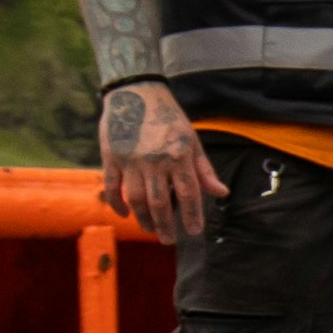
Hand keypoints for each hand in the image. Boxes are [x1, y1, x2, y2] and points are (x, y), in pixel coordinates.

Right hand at [96, 81, 225, 244]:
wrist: (136, 92)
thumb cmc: (170, 118)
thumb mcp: (192, 140)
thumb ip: (204, 170)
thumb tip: (221, 193)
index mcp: (179, 156)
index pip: (189, 193)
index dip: (192, 215)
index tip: (194, 232)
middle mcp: (155, 160)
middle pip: (161, 202)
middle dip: (166, 225)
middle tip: (169, 240)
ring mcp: (130, 160)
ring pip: (137, 198)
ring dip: (144, 218)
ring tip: (151, 230)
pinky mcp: (111, 157)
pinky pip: (112, 186)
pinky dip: (117, 203)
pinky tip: (125, 214)